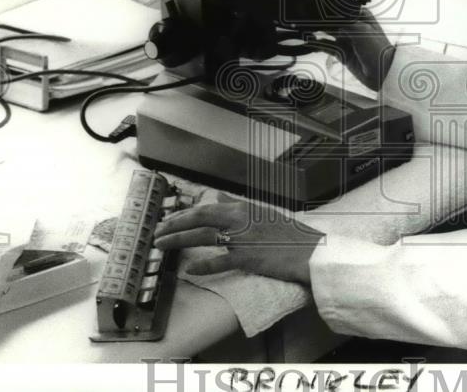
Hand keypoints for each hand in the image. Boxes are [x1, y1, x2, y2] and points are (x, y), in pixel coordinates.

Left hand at [152, 199, 323, 284]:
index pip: (207, 207)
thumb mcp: (262, 213)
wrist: (310, 250)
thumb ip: (238, 206)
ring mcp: (243, 237)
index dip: (184, 213)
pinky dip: (204, 265)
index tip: (168, 219)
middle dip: (175, 223)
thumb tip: (220, 197)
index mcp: (243, 208)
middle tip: (157, 230)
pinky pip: (221, 261)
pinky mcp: (248, 256)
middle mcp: (240, 218)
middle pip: (200, 217)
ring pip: (203, 235)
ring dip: (179, 240)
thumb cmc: (289, 234)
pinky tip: (189, 270)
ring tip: (162, 245)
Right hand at [308, 8, 393, 90]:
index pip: (341, 9)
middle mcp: (353, 27)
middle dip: (321, 20)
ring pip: (328, 33)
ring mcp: (348, 40)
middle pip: (333, 21)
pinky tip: (311, 41)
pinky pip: (328, 46)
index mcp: (361, 17)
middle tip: (308, 19)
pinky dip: (319, 44)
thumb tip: (329, 14)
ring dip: (318, 31)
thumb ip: (343, 21)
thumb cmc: (379, 50)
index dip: (330, 9)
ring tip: (306, 29)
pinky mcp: (343, 53)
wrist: (383, 73)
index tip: (316, 8)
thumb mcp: (361, 30)